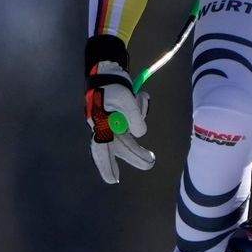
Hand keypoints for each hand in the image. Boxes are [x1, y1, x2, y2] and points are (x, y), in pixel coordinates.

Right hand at [85, 60, 153, 182]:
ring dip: (136, 151)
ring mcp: (112, 125)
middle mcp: (105, 127)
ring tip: (150, 159)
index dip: (107, 164)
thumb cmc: (112, 84)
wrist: (107, 71)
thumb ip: (133, 115)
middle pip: (118, 148)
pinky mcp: (119, 120)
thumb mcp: (125, 97)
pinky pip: (130, 128)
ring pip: (125, 141)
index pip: (103, 148)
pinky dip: (137, 127)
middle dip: (132, 157)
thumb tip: (140, 133)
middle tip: (148, 165)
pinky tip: (141, 112)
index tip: (113, 180)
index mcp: (101, 123)